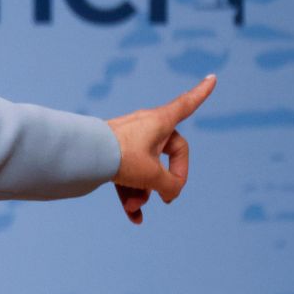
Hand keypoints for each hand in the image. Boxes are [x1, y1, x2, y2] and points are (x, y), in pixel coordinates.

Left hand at [106, 74, 215, 224]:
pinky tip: (132, 216)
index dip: (201, 93)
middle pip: (169, 154)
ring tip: (135, 208)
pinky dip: (130, 193)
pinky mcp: (113, 152)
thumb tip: (169, 192)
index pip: (187, 105)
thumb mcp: (152, 175)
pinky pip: (128, 174)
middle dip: (165, 180)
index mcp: (160, 122)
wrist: (81, 156)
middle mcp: (146, 126)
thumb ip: (170, 185)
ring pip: (145, 168)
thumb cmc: (119, 157)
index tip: (212, 78)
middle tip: (165, 199)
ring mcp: (129, 140)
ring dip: (143, 192)